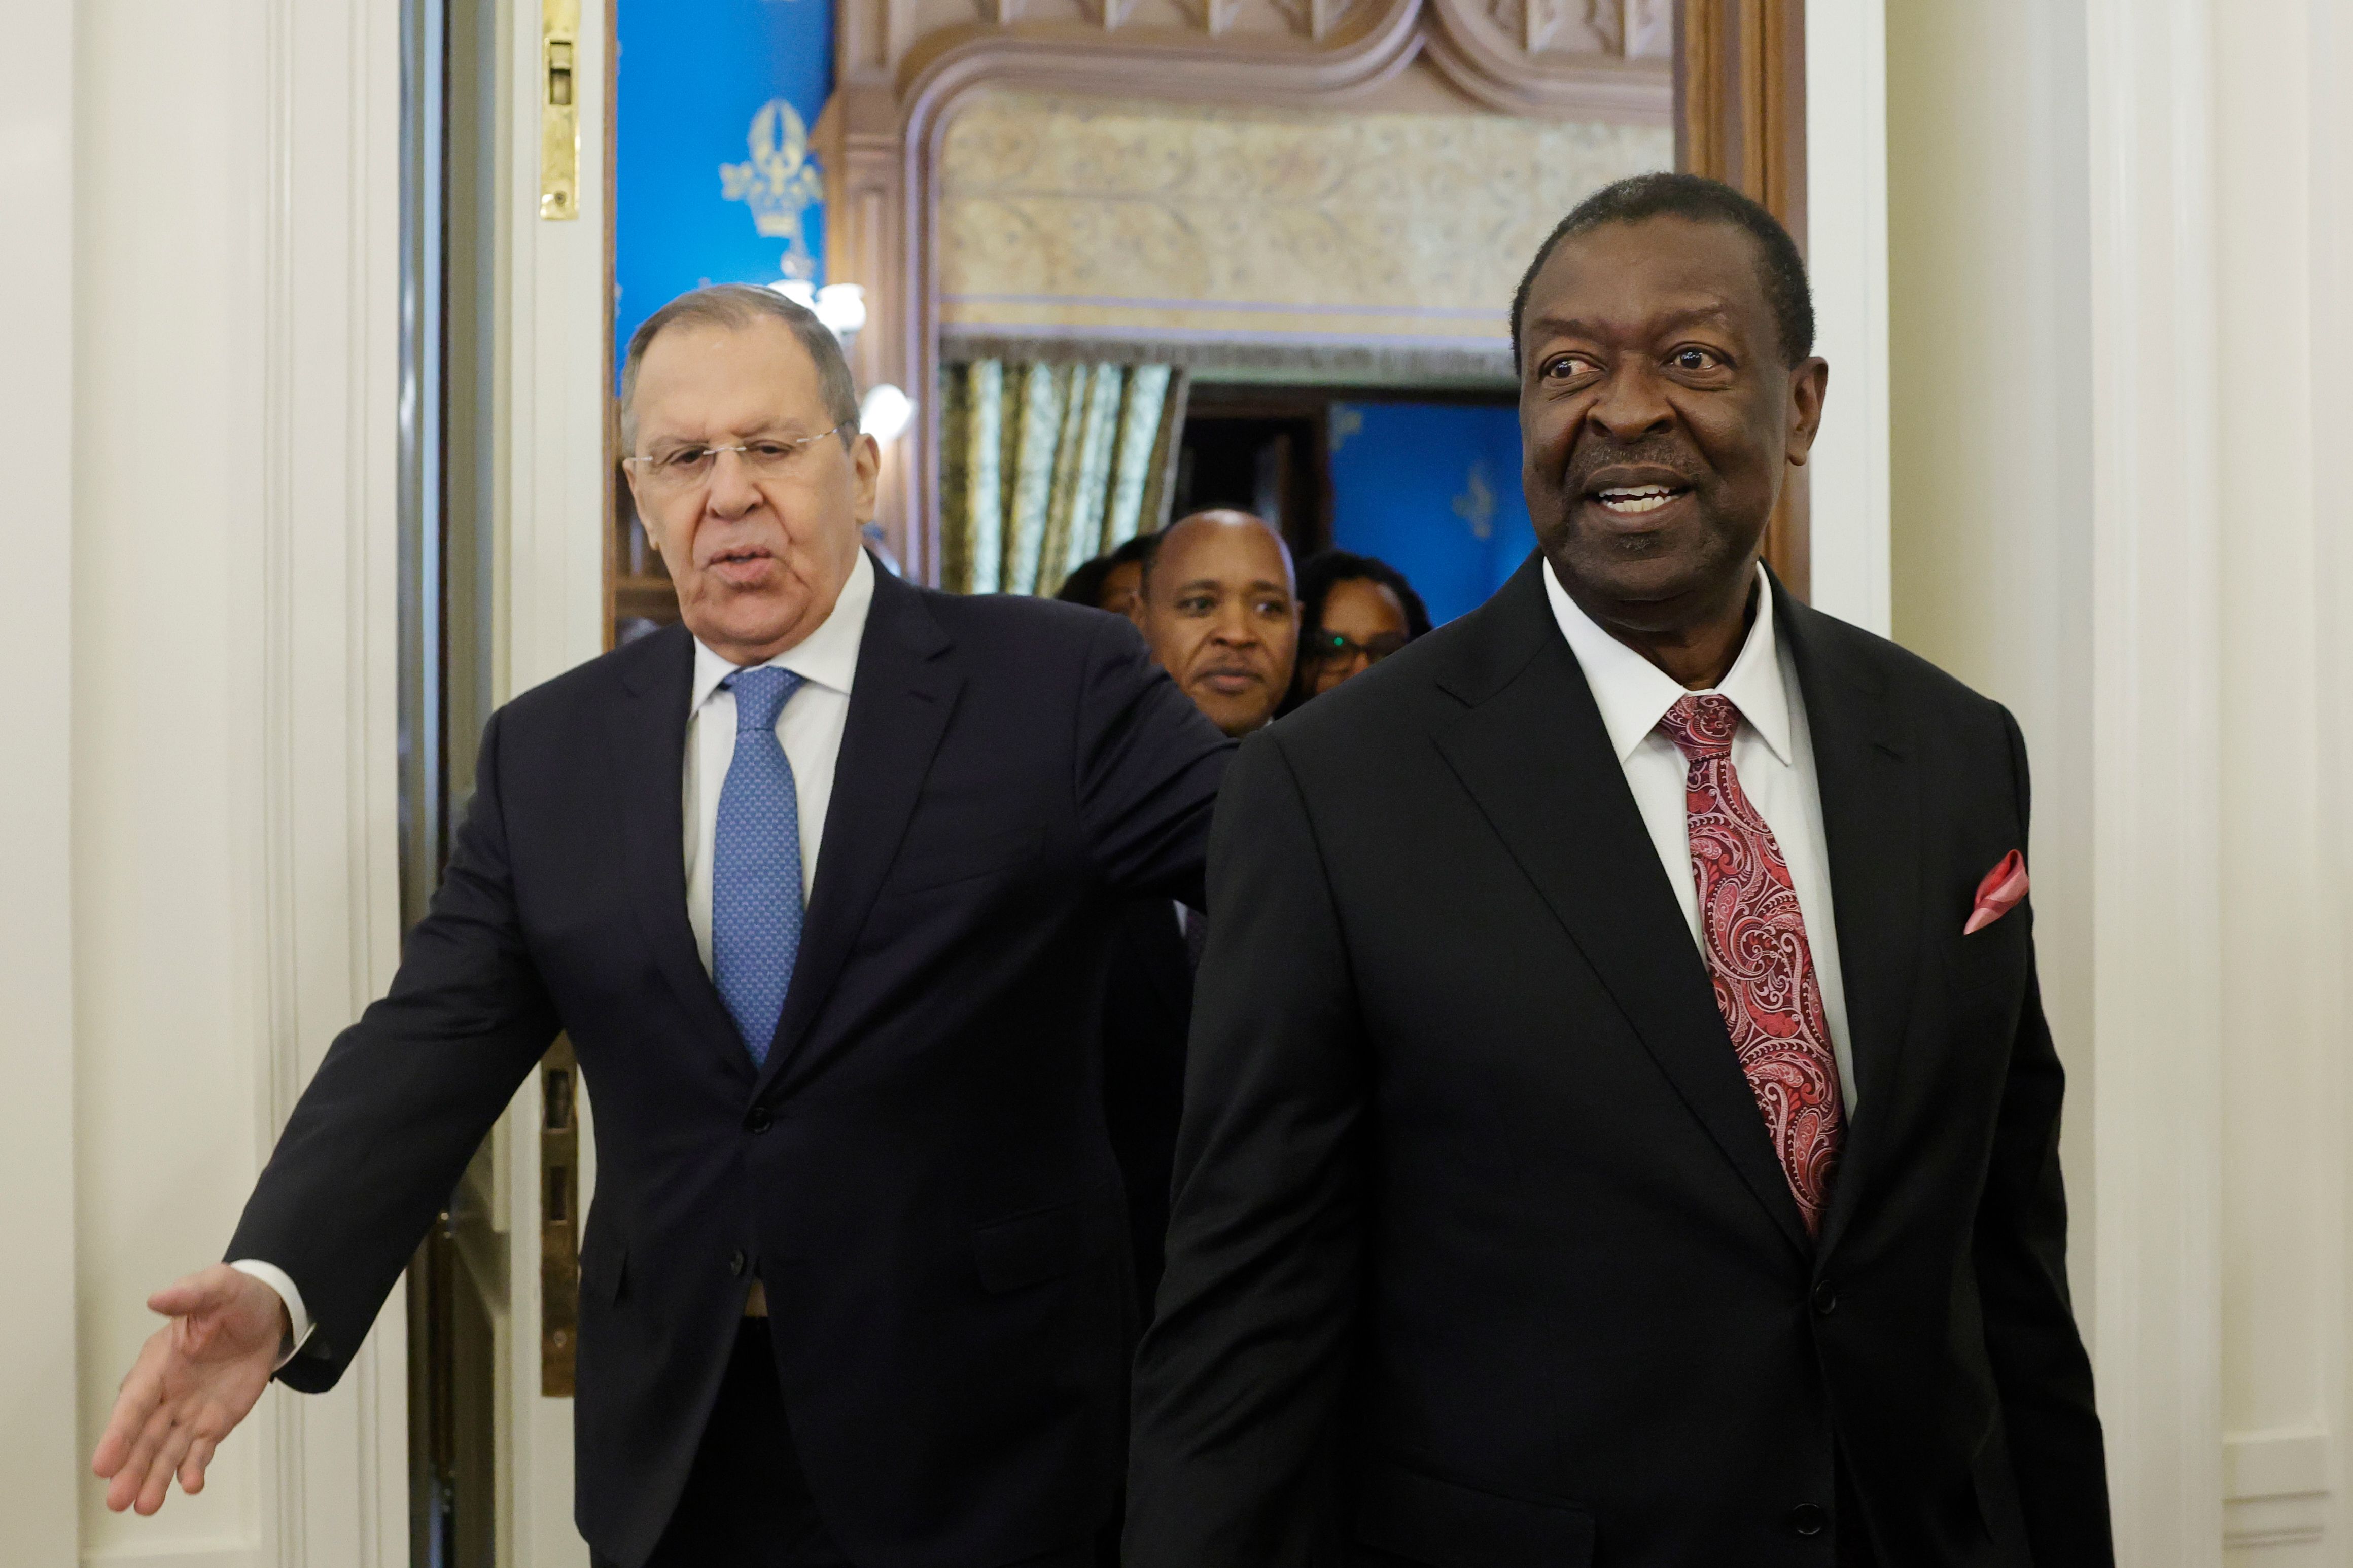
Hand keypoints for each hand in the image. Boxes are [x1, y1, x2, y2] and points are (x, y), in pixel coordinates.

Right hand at [91, 1264, 288, 1514]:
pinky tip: (191, 1486)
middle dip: (130, 1467)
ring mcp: (188, 1411)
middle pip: (144, 1436)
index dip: (119, 1433)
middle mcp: (167, 1393)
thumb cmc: (234, 1299)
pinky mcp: (213, 1422)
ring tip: (146, 1506)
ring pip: (167, 1450)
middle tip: (116, 1501)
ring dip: (155, 1477)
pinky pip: (200, 1450)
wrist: (267, 1313)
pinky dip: (194, 1468)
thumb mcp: (217, 1287)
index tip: (103, 1463)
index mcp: (158, 1364)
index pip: (134, 1403)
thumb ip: (190, 1294)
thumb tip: (158, 1297)